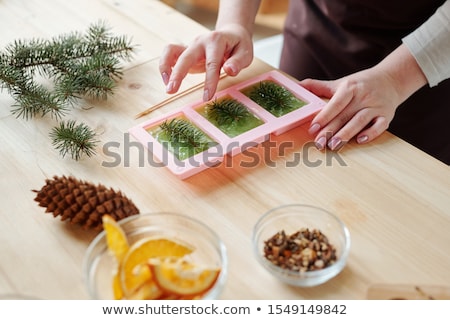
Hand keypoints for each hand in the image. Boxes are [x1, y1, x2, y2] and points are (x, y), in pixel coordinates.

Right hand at [159, 24, 253, 100]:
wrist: (231, 34)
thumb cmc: (238, 46)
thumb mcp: (245, 52)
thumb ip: (238, 62)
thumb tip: (229, 70)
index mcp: (216, 41)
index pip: (212, 63)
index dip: (209, 81)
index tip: (207, 97)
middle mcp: (200, 41)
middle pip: (186, 56)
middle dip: (177, 74)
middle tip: (171, 91)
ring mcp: (190, 45)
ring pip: (171, 51)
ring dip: (165, 67)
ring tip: (167, 86)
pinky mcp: (185, 51)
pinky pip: (169, 54)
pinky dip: (165, 66)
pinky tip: (167, 80)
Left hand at [302, 44, 427, 150]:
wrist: (392, 79)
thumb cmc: (361, 84)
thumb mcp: (341, 83)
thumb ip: (319, 86)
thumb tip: (298, 85)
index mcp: (350, 88)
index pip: (335, 104)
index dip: (323, 116)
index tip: (312, 128)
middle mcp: (363, 97)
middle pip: (344, 115)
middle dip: (330, 130)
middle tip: (319, 143)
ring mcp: (376, 106)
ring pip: (360, 121)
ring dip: (347, 134)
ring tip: (334, 145)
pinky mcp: (387, 115)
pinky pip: (380, 125)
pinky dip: (371, 133)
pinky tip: (360, 140)